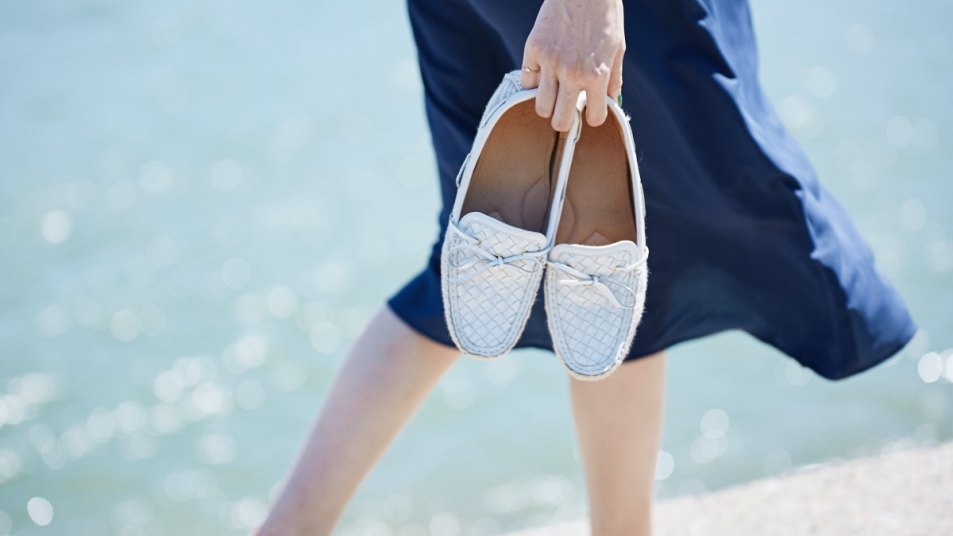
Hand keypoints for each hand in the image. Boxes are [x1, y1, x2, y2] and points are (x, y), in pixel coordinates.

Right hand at [521, 0, 624, 129]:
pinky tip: (543, 73)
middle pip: (560, 121)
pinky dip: (534, 82)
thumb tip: (610, 102)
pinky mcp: (533, 50)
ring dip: (547, 105)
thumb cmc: (604, 16)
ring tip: (553, 94)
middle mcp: (572, 73)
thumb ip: (613, 78)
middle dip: (564, 120)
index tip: (589, 110)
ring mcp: (550, 63)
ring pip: (541, 107)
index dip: (592, 116)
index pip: (594, 117)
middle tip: (566, 109)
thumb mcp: (617, 48)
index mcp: (597, 75)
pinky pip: (527, 82)